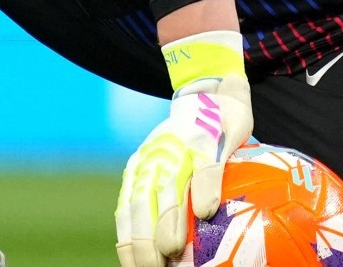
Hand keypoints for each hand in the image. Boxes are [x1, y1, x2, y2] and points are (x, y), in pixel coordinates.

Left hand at [116, 31, 253, 266]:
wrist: (215, 91)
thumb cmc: (194, 139)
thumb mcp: (170, 166)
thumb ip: (164, 200)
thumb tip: (166, 250)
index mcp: (142, 169)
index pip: (127, 214)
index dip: (130, 246)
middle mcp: (155, 159)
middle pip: (142, 206)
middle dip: (146, 243)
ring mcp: (181, 148)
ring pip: (170, 189)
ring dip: (170, 222)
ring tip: (172, 250)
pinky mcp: (209, 139)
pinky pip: (206, 167)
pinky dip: (205, 189)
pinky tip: (206, 212)